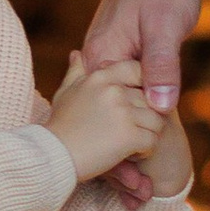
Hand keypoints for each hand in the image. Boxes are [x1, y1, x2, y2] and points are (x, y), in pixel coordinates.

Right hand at [48, 50, 168, 185]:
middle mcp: (114, 91)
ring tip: (135, 142)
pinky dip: (146, 150)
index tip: (139, 103)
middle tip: (135, 129)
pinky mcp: (128, 136)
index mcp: (101, 78)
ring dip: (149, 133)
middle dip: (146, 116)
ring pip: (156, 120)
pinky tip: (133, 154)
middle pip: (150, 98)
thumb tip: (76, 54)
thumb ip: (75, 72)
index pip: (137, 69)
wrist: (53, 156)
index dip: (144, 85)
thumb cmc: (59, 126)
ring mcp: (122, 113)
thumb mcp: (65, 93)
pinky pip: (153, 140)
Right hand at [80, 0, 200, 206]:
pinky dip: (129, 131)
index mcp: (103, 61)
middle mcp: (98, 68)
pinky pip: (120, 106)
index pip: (106, 123)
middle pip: (103, 129)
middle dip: (119, 169)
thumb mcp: (165, 25)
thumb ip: (162, 65)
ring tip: (138, 192)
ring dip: (124, 156)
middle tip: (139, 202)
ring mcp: (105, 67)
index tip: (135, 191)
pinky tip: (138, 154)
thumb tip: (160, 107)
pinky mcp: (118, 63)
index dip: (119, 161)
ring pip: (111, 121)